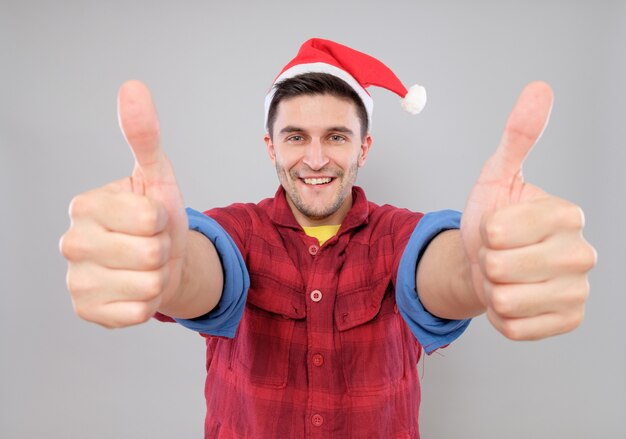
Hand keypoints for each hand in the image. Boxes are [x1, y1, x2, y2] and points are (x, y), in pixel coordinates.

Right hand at [60, 81, 187, 327]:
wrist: (161, 264)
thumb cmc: (157, 218)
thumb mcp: (157, 176)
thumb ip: (144, 136)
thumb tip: (133, 87)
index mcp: (85, 205)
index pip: (151, 217)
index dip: (164, 220)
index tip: (152, 219)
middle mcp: (71, 242)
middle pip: (151, 252)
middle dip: (164, 250)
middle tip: (151, 245)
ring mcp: (75, 281)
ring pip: (149, 285)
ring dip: (158, 277)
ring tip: (145, 267)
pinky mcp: (86, 312)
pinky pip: (138, 313)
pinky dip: (148, 304)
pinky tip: (135, 291)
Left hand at [461, 82, 596, 339]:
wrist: (487, 264)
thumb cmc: (492, 221)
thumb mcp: (497, 176)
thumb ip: (518, 137)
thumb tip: (539, 89)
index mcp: (567, 215)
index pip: (500, 230)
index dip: (485, 231)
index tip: (496, 227)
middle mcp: (582, 254)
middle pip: (501, 267)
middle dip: (486, 262)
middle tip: (498, 255)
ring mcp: (579, 291)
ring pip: (506, 300)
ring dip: (492, 289)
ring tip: (504, 277)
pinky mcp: (568, 321)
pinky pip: (514, 327)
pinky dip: (500, 316)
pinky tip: (512, 299)